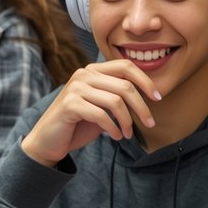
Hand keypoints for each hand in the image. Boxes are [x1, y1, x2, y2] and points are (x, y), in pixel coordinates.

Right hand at [21, 59, 163, 166]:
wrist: (49, 140)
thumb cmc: (79, 124)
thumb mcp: (102, 106)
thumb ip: (118, 96)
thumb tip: (150, 95)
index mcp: (93, 70)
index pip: (126, 66)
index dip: (145, 81)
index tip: (158, 98)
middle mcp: (84, 74)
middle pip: (125, 86)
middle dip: (142, 107)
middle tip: (150, 124)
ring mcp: (75, 88)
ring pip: (116, 101)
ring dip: (128, 121)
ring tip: (128, 134)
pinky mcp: (70, 105)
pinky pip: (102, 115)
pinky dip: (114, 128)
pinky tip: (116, 136)